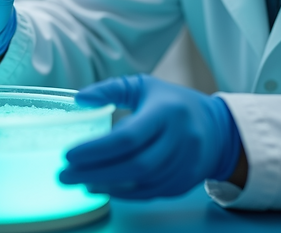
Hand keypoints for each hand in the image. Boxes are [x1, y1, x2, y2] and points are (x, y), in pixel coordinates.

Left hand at [60, 74, 241, 198]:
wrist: (218, 128)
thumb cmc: (173, 103)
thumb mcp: (144, 86)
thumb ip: (111, 90)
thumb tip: (79, 99)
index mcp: (167, 112)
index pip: (128, 137)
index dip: (96, 149)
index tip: (67, 155)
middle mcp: (180, 139)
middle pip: (133, 165)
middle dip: (94, 173)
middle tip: (62, 176)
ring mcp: (186, 165)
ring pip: (141, 184)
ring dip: (106, 186)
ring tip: (78, 182)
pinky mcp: (185, 183)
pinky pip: (150, 193)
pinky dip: (123, 194)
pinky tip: (101, 187)